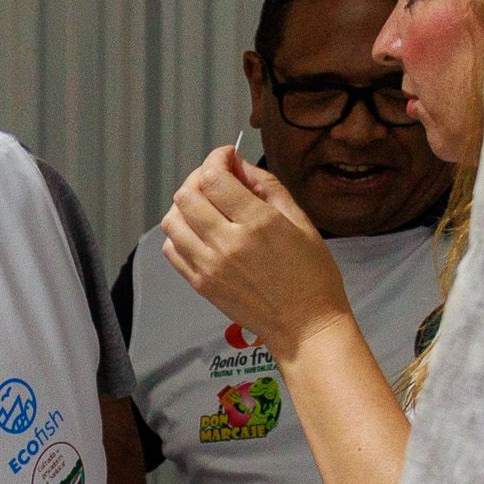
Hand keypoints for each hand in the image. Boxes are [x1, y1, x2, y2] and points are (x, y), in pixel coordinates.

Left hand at [160, 147, 358, 358]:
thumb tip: (239, 165)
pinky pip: (171, 249)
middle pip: (186, 195)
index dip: (216, 158)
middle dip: (198, 177)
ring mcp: (209, 266)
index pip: (214, 177)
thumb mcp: (301, 221)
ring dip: (184, 205)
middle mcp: (227, 243)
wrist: (304, 326)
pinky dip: (179, 233)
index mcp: (258, 223)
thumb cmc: (312, 274)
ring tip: (205, 205)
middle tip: (216, 178)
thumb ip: (268, 187)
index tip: (226, 157)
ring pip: (172, 220)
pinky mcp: (199, 284)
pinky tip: (199, 231)